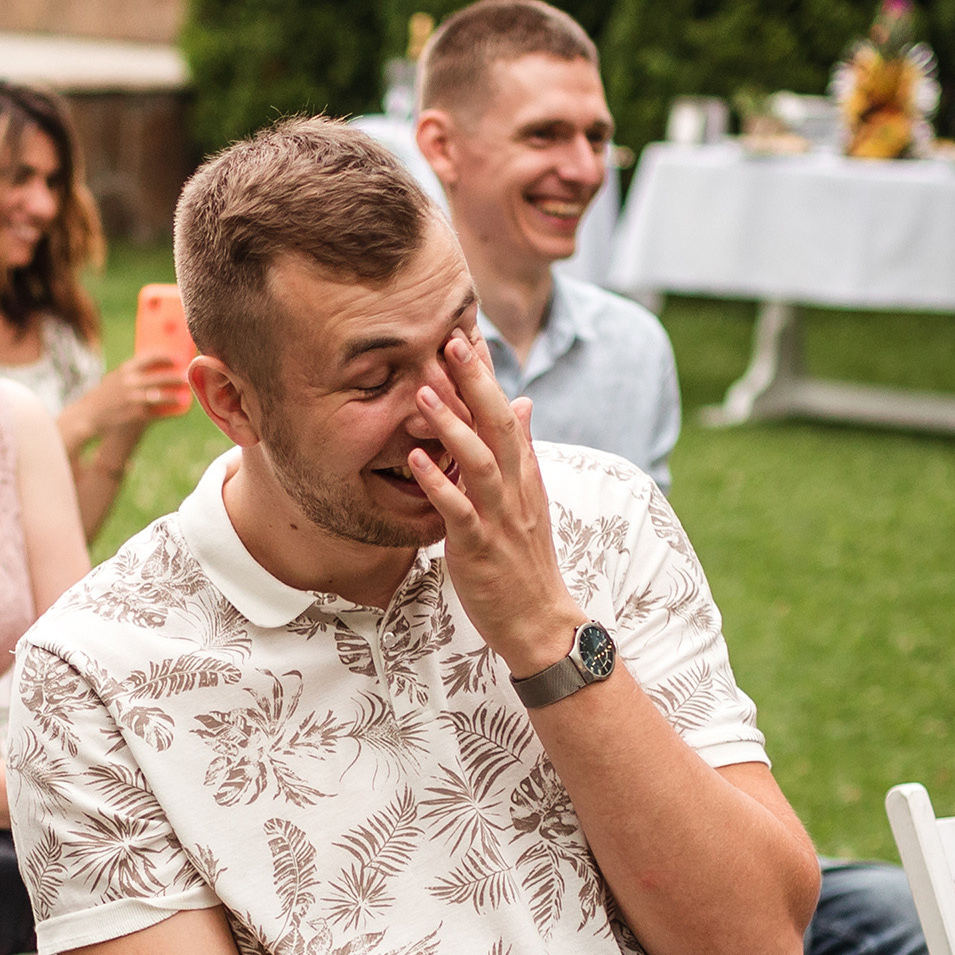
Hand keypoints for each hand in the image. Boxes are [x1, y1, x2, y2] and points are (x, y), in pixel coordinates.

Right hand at [74, 351, 188, 446]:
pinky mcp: (135, 414)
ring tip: (184, 394)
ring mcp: (133, 399)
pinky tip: (179, 409)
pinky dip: (170, 411)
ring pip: (162, 395)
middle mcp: (130, 383)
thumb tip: (152, 364)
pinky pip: (158, 412)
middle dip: (176, 377)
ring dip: (175, 394)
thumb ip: (131, 372)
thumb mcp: (114, 378)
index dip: (166, 357)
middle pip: (160, 377)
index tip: (177, 358)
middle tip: (187, 377)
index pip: (150, 357)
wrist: (87, 416)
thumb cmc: (103, 396)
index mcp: (125, 370)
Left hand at [404, 332, 582, 678]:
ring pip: (479, 461)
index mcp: (524, 475)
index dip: (487, 376)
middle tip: (449, 340)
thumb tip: (520, 403)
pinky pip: (458, 511)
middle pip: (498, 425)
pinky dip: (437, 484)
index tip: (466, 334)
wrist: (539, 620)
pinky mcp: (481, 548)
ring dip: (451, 424)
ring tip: (423, 391)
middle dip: (474, 382)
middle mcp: (516, 488)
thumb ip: (519, 451)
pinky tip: (415, 460)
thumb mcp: (527, 499)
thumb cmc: (524, 561)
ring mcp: (500, 517)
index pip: (506, 414)